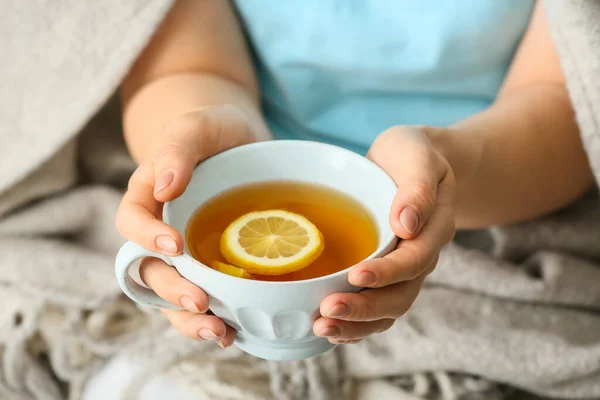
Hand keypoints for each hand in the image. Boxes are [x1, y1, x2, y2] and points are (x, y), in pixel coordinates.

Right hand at [115, 106, 254, 347]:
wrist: (239, 142)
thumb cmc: (213, 131)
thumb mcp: (198, 127)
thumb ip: (178, 150)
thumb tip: (166, 187)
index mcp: (146, 195)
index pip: (130, 220)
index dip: (145, 237)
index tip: (175, 245)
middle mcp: (158, 230)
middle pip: (150, 270)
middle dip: (172, 290)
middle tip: (201, 301)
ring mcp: (184, 253)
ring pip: (172, 295)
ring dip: (191, 319)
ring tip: (220, 332)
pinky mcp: (210, 264)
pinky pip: (203, 297)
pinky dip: (214, 317)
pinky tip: (235, 330)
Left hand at [313, 126, 455, 343]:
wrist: (412, 162)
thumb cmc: (411, 154)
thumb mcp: (417, 156)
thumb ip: (416, 188)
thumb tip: (406, 224)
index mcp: (434, 227)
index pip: (415, 259)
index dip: (388, 272)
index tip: (356, 275)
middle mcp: (422, 255)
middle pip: (401, 295)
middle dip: (365, 308)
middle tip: (327, 311)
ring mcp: (405, 269)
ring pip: (388, 309)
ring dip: (356, 324)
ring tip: (321, 327)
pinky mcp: (386, 274)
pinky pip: (376, 306)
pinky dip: (355, 322)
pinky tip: (329, 328)